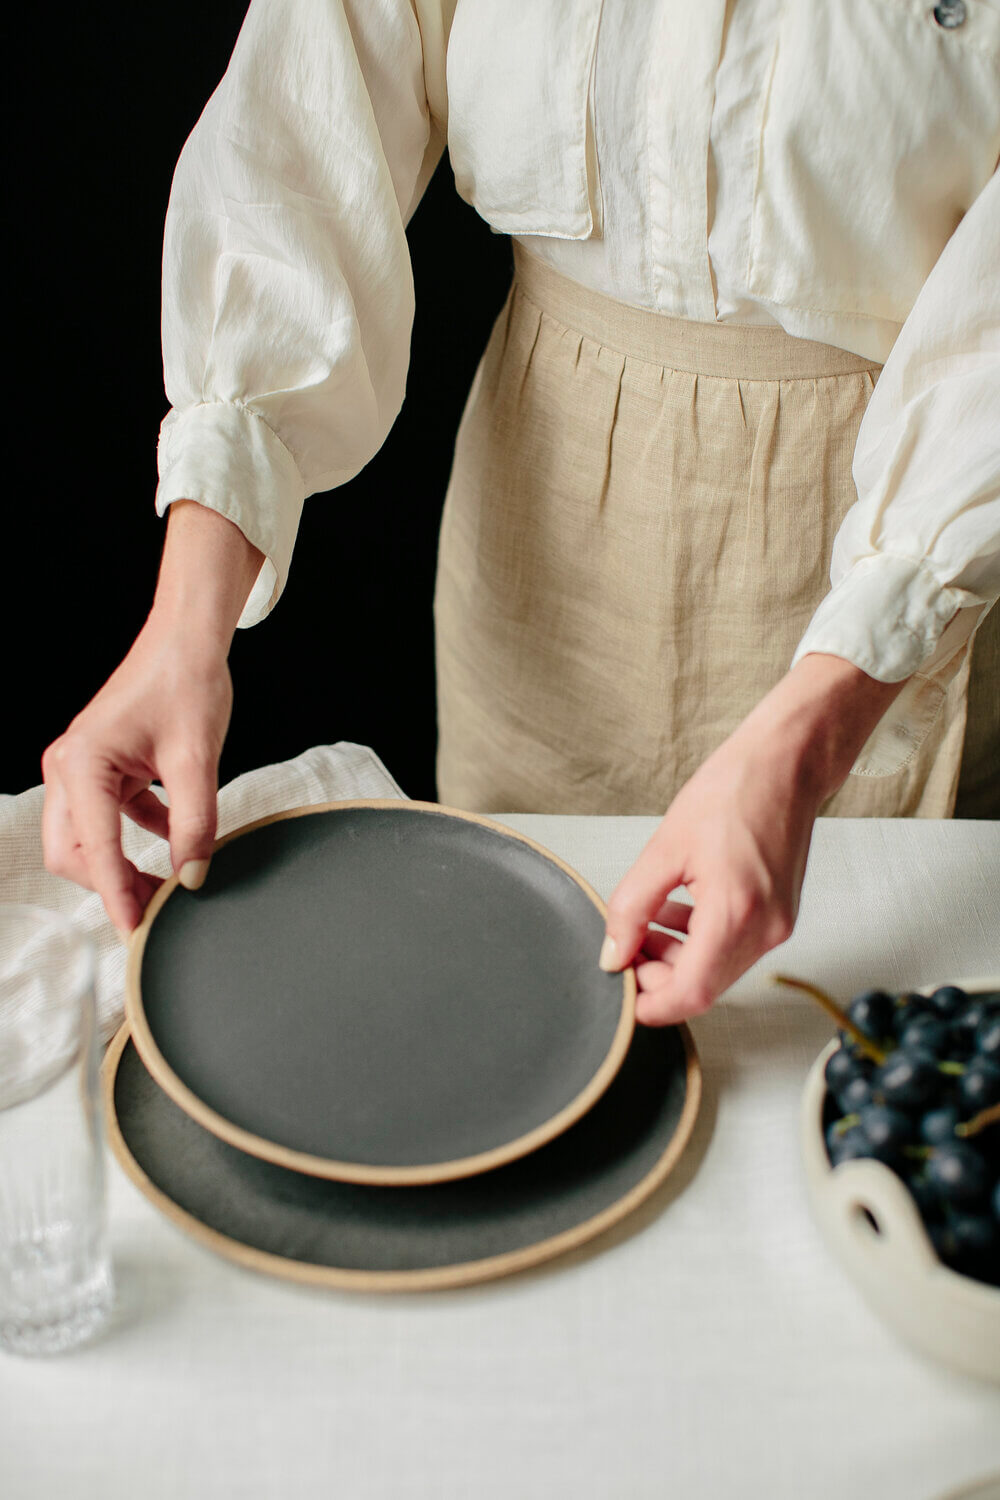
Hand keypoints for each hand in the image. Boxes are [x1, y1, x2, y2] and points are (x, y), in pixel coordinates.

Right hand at [41, 498, 263, 937]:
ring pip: (88, 841)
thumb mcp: (197, 760)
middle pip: (74, 854)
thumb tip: (193, 876)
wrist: (188, 639)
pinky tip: (177, 839)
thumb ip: (196, 823)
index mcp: (82, 764)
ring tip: (170, 886)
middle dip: (112, 886)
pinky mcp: (101, 768)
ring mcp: (80, 768)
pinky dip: (137, 837)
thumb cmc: (187, 683)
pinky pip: (110, 820)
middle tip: (158, 912)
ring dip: (124, 866)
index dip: (117, 894)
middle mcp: (68, 767)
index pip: (94, 849)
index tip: (137, 931)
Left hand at [598, 655, 906, 1024]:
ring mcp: (778, 925)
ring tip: (645, 923)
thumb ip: (633, 906)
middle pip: (704, 986)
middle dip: (658, 976)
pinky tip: (674, 910)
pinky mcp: (780, 914)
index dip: (651, 1002)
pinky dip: (700, 940)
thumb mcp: (665, 847)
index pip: (691, 994)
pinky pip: (734, 946)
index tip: (621, 991)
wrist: (787, 764)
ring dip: (677, 957)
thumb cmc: (734, 790)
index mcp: (736, 914)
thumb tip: (613, 953)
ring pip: (717, 969)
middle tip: (625, 947)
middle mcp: (765, 930)